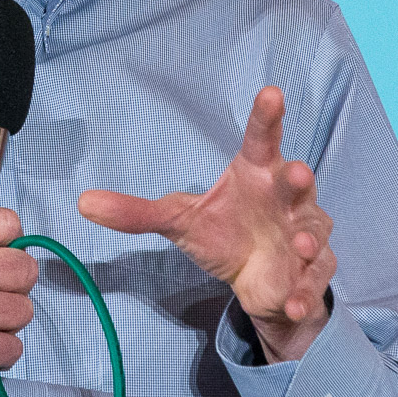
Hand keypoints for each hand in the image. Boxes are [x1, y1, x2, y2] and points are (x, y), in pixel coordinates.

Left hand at [78, 87, 335, 362]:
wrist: (258, 280)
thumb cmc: (224, 231)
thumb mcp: (178, 220)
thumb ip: (137, 212)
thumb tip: (83, 203)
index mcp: (256, 173)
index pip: (261, 139)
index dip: (266, 117)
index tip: (271, 93)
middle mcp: (286, 198)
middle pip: (298, 182)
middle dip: (300, 179)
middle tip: (296, 173)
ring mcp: (304, 233)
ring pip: (314, 231)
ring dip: (308, 240)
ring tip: (298, 247)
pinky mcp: (312, 271)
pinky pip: (314, 280)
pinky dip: (305, 292)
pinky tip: (292, 304)